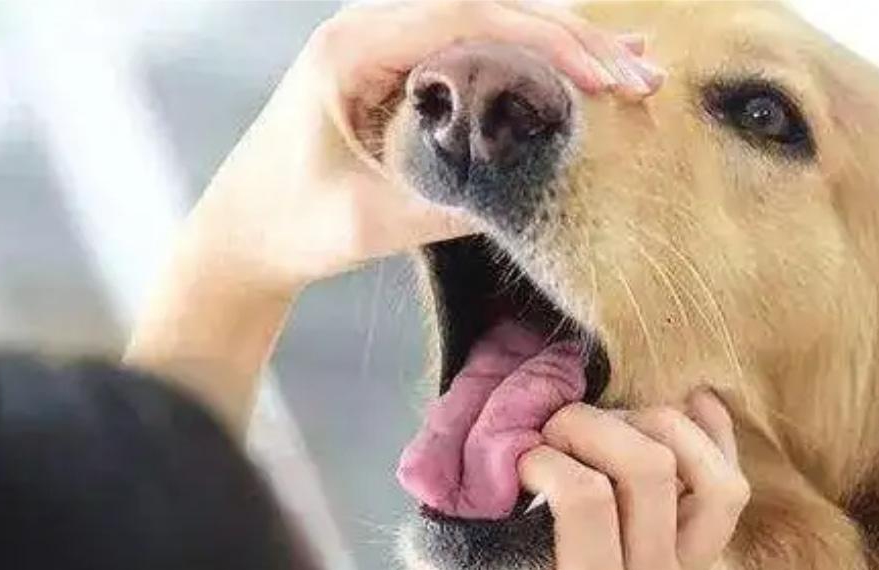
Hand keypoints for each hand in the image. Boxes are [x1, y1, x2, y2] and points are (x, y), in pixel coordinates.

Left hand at [183, 0, 663, 292]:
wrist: (240, 237)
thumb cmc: (288, 223)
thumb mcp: (369, 221)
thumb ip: (446, 204)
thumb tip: (531, 195)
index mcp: (352, 47)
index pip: (468, 16)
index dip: (545, 40)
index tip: (603, 76)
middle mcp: (370, 31)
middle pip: (489, 10)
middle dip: (569, 40)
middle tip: (638, 74)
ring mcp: (385, 48)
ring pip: (489, 26)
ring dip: (559, 46)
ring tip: (632, 66)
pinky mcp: (398, 75)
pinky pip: (474, 52)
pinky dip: (529, 62)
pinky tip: (580, 72)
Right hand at [417, 389, 748, 569]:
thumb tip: (431, 519)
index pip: (587, 499)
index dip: (543, 458)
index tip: (510, 461)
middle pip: (651, 471)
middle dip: (594, 425)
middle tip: (549, 428)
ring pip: (712, 481)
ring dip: (664, 429)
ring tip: (611, 419)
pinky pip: (726, 504)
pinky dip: (715, 445)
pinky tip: (690, 407)